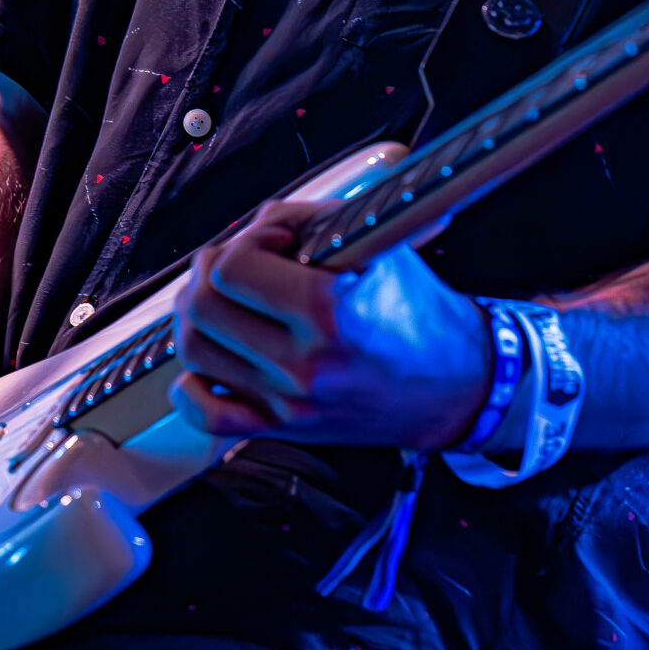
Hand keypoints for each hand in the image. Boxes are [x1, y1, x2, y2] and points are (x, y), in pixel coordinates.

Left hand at [170, 204, 493, 448]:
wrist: (456, 385)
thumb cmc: (421, 313)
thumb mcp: (380, 246)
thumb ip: (311, 221)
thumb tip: (258, 225)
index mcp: (331, 313)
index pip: (234, 269)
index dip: (246, 241)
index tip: (273, 239)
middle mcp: (305, 364)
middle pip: (204, 307)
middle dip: (211, 270)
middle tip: (237, 261)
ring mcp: (289, 402)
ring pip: (195, 351)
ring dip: (198, 314)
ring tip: (226, 299)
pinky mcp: (283, 428)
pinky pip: (205, 414)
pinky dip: (191, 384)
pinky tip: (213, 357)